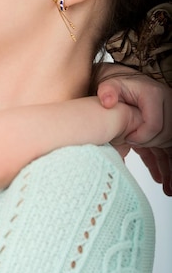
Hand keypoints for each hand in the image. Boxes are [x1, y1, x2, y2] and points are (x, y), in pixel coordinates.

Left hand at [97, 72, 171, 195]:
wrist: (121, 83)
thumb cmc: (115, 85)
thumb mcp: (109, 84)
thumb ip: (108, 91)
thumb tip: (107, 101)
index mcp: (154, 96)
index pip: (154, 125)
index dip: (141, 136)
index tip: (127, 139)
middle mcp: (167, 105)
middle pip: (165, 135)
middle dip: (151, 146)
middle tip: (136, 149)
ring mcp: (168, 117)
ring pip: (170, 145)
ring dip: (169, 168)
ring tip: (168, 189)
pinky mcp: (164, 127)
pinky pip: (168, 148)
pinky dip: (166, 165)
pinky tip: (166, 183)